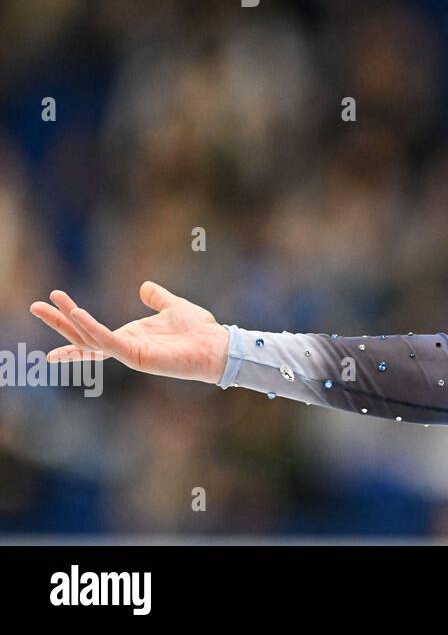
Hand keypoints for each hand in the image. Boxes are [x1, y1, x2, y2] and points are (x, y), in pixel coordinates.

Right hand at [29, 281, 230, 385]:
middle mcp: (126, 345)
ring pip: (89, 339)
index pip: (93, 333)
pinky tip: (78, 315)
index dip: (71, 323)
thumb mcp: (174, 306)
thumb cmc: (199, 330)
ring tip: (48, 306)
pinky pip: (107, 343)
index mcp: (131, 335)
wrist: (217, 344)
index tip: (51, 311)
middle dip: (58, 322)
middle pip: (83, 335)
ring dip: (68, 323)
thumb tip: (145, 286)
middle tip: (35, 306)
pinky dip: (91, 330)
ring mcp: (129, 353)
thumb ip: (158, 298)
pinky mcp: (137, 356)